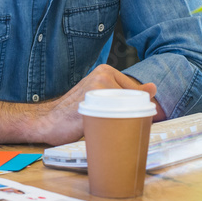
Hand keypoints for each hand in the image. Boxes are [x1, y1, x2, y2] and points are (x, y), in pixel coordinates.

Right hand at [34, 64, 157, 145]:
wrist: (47, 122)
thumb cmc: (73, 113)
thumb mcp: (101, 98)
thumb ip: (125, 91)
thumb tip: (154, 87)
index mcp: (106, 70)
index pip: (135, 93)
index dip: (133, 111)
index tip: (117, 119)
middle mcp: (104, 73)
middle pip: (133, 102)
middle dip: (128, 117)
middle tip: (110, 126)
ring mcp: (99, 85)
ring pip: (126, 110)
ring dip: (120, 123)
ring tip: (103, 127)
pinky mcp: (94, 98)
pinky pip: (116, 116)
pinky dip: (114, 127)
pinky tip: (101, 130)